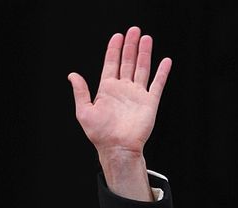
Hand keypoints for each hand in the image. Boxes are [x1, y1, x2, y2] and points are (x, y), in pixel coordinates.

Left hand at [68, 26, 170, 159]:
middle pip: (127, 62)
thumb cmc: (100, 133)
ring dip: (144, 54)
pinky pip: (157, 84)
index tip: (117, 36)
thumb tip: (72, 75)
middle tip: (134, 30)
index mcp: (107, 90)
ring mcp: (137, 94)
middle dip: (130, 46)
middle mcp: (123, 89)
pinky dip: (162, 72)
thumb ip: (80, 91)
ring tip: (146, 38)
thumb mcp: (84, 111)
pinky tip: (165, 61)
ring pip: (142, 68)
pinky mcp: (149, 102)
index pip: (111, 64)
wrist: (117, 148)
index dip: (114, 49)